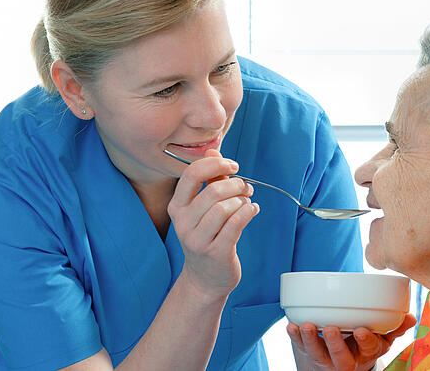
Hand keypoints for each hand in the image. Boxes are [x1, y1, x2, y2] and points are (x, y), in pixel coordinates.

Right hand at [168, 149, 258, 300]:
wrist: (205, 278)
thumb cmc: (207, 236)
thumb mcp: (203, 208)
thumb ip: (209, 180)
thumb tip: (213, 152)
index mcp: (177, 207)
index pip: (191, 175)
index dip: (215, 165)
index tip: (232, 165)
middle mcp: (183, 223)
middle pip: (213, 191)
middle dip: (236, 185)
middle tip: (246, 187)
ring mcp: (198, 239)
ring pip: (225, 207)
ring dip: (242, 201)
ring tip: (248, 202)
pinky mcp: (216, 252)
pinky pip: (236, 224)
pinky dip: (249, 212)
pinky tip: (252, 210)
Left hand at [287, 314, 416, 370]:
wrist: (342, 361)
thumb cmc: (363, 343)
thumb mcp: (382, 338)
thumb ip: (395, 327)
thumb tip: (411, 317)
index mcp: (366, 353)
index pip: (369, 348)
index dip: (366, 340)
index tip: (362, 329)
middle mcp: (347, 359)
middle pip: (341, 358)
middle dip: (335, 345)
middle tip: (330, 328)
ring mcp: (327, 358)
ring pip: (318, 354)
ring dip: (310, 340)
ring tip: (305, 326)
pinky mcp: (311, 353)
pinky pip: (301, 348)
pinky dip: (295, 337)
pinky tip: (291, 326)